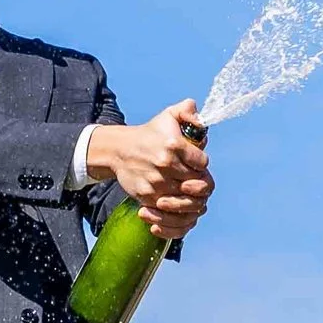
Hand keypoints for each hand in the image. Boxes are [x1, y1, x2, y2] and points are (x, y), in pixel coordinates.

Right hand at [87, 102, 213, 235]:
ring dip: (191, 198)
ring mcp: (156, 182)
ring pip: (187, 200)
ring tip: (187, 190)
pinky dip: (176, 210)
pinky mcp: (147, 197)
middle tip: (194, 178)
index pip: (203, 162)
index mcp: (173, 144)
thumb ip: (189, 111)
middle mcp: (165, 164)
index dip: (202, 164)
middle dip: (199, 182)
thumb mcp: (169, 115)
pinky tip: (176, 199)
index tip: (196, 162)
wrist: (119, 150)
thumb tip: (201, 119)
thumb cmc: (149, 134)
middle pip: (198, 184)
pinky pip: (170, 211)